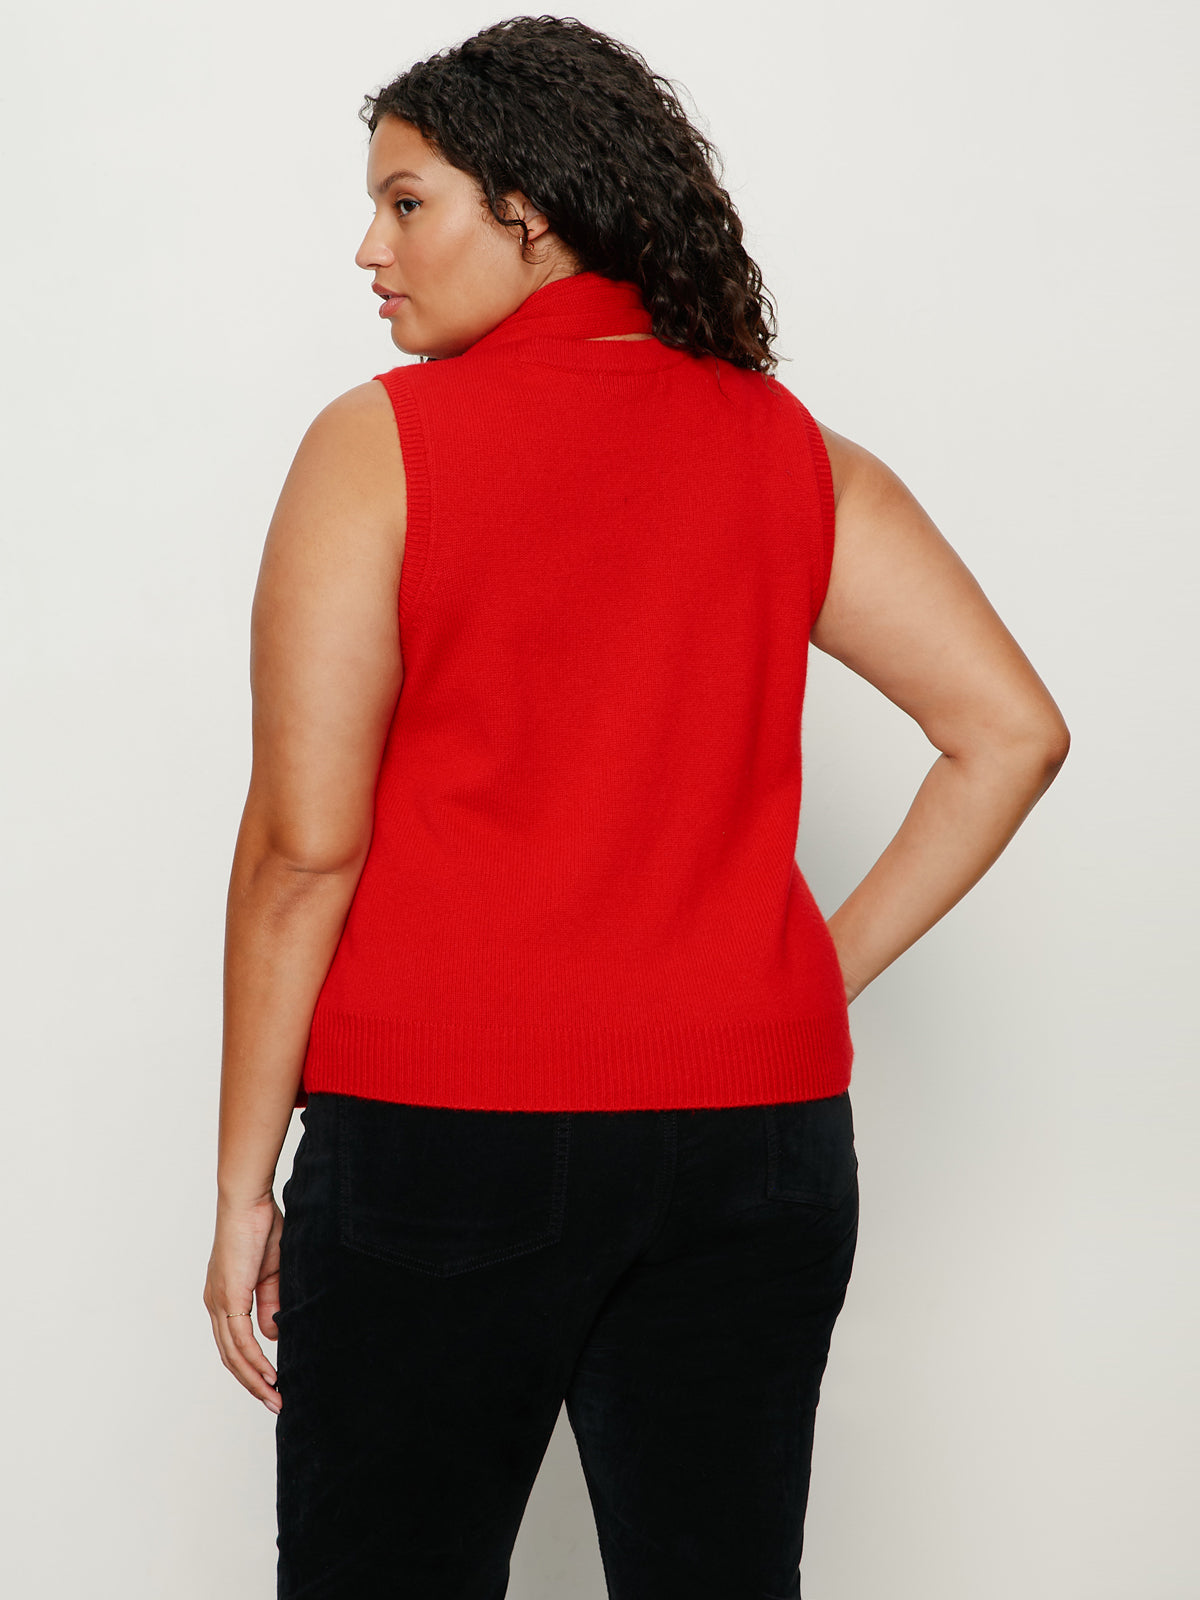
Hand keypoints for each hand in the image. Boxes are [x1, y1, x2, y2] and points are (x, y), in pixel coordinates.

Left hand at [203, 1193, 283, 1414]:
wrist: (248, 1202)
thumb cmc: (261, 1227)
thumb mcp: (272, 1272)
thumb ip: (270, 1303)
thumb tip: (272, 1335)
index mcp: (224, 1297)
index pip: (233, 1344)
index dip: (251, 1367)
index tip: (272, 1384)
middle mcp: (215, 1304)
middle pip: (229, 1357)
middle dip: (252, 1383)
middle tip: (274, 1402)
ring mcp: (218, 1302)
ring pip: (233, 1355)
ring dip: (254, 1379)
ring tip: (275, 1397)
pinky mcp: (228, 1297)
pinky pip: (240, 1339)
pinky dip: (254, 1360)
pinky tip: (269, 1374)